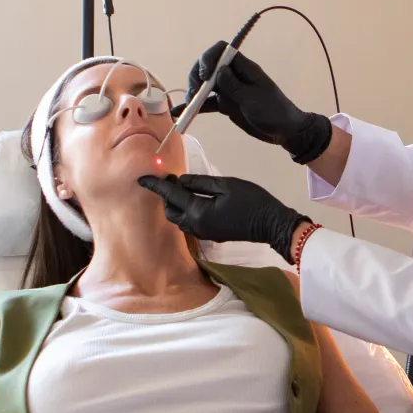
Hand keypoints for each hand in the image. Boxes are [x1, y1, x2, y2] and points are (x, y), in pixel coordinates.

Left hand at [138, 173, 308, 258]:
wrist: (271, 224)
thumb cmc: (252, 200)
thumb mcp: (226, 185)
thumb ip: (200, 182)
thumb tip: (181, 181)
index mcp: (199, 212)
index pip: (171, 196)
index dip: (156, 185)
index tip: (142, 178)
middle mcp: (196, 226)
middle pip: (171, 211)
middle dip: (167, 196)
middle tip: (173, 178)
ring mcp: (203, 233)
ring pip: (179, 219)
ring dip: (176, 204)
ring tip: (184, 187)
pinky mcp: (210, 234)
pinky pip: (189, 223)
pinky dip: (186, 211)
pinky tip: (194, 199)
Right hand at [181, 42, 332, 163]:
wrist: (284, 131)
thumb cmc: (274, 111)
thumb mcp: (253, 98)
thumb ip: (234, 85)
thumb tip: (217, 70)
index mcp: (244, 68)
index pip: (221, 50)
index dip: (209, 58)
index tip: (205, 76)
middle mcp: (234, 75)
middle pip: (208, 66)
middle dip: (196, 76)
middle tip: (194, 92)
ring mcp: (229, 90)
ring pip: (205, 85)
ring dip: (194, 92)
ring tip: (189, 106)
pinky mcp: (226, 105)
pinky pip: (207, 103)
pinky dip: (195, 107)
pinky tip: (181, 113)